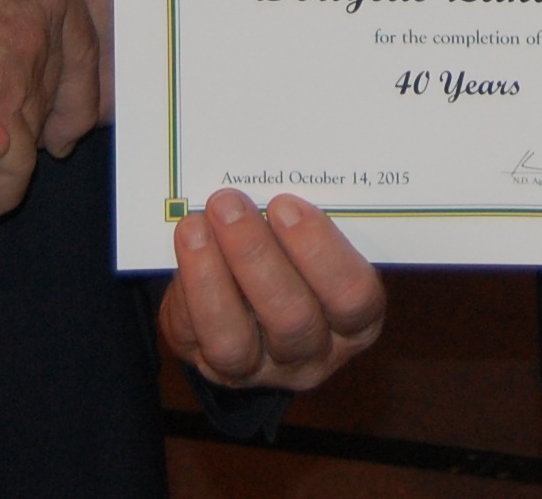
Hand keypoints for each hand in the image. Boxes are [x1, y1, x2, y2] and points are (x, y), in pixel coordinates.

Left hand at [160, 189, 387, 392]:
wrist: (253, 299)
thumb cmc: (297, 257)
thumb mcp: (316, 245)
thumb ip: (306, 223)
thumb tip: (272, 171)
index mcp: (356, 320)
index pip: (354, 297)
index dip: (320, 252)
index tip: (286, 205)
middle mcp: (314, 353)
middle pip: (292, 318)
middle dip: (255, 256)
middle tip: (229, 204)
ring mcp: (262, 370)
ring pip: (235, 341)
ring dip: (211, 277)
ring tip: (195, 226)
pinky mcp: (214, 370)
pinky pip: (195, 338)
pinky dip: (186, 289)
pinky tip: (186, 247)